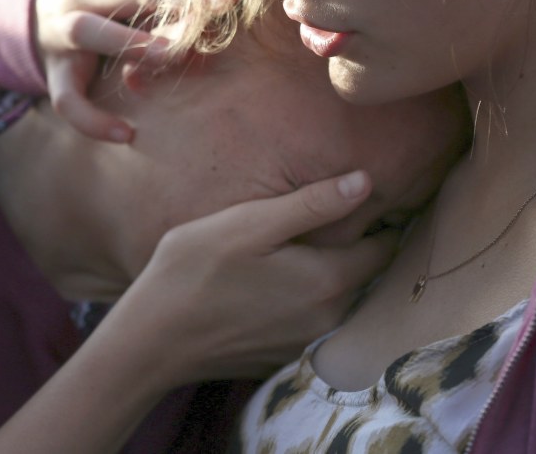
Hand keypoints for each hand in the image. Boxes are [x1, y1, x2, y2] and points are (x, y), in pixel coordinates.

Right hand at [121, 170, 400, 383]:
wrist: (152, 339)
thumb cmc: (196, 269)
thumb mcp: (252, 222)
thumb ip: (313, 204)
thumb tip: (366, 181)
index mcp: (327, 282)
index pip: (383, 249)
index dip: (383, 221)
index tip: (378, 196)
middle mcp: (327, 319)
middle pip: (364, 274)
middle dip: (361, 243)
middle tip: (346, 210)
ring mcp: (304, 342)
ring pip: (340, 296)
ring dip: (335, 268)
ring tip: (313, 237)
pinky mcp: (281, 354)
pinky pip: (313, 316)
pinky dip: (310, 293)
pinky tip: (281, 274)